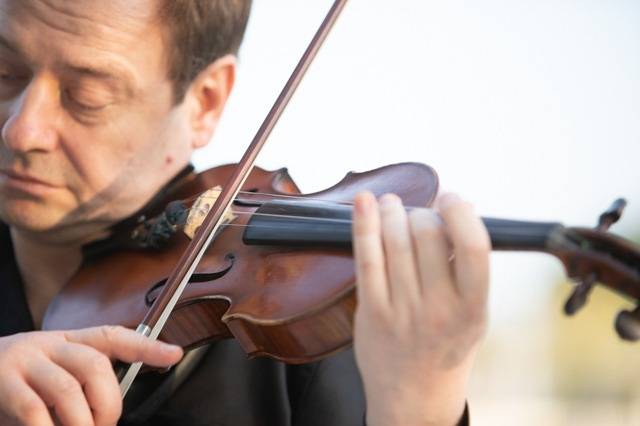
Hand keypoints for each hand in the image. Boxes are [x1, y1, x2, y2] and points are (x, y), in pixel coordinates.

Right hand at [0, 326, 182, 425]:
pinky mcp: (2, 384)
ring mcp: (24, 362)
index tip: (174, 355)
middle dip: (108, 404)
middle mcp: (48, 345)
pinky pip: (33, 410)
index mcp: (67, 340)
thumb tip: (108, 411)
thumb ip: (81, 385)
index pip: (112, 336)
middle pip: (95, 366)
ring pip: (68, 390)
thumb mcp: (52, 373)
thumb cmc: (19, 382)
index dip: (145, 346)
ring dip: (82, 423)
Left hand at [352, 192, 489, 425]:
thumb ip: (467, 270)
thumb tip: (457, 213)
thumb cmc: (446, 347)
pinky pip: (367, 257)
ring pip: (395, 241)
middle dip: (422, 212)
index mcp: (473, 308)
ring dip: (392, 212)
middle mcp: (439, 309)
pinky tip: (364, 203)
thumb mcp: (473, 314)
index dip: (460, 213)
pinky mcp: (372, 310)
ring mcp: (402, 310)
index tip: (452, 200)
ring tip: (392, 204)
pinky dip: (364, 225)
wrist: (415, 395)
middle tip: (418, 214)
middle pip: (427, 235)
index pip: (473, 247)